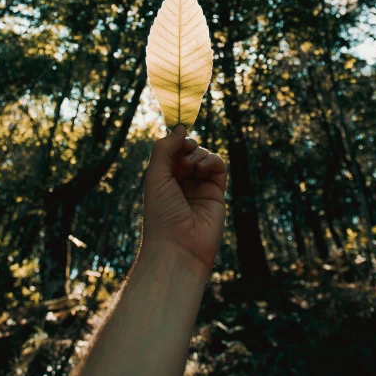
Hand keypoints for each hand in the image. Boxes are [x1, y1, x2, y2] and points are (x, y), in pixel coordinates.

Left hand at [141, 125, 226, 274]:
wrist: (179, 247)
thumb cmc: (161, 213)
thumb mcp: (155, 176)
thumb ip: (165, 148)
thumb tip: (180, 128)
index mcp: (163, 178)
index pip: (172, 150)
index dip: (175, 141)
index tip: (177, 137)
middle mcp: (181, 182)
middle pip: (189, 150)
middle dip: (187, 146)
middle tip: (183, 156)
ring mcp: (200, 187)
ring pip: (204, 156)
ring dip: (199, 154)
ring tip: (191, 166)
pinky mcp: (217, 194)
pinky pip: (219, 167)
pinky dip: (213, 160)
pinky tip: (203, 168)